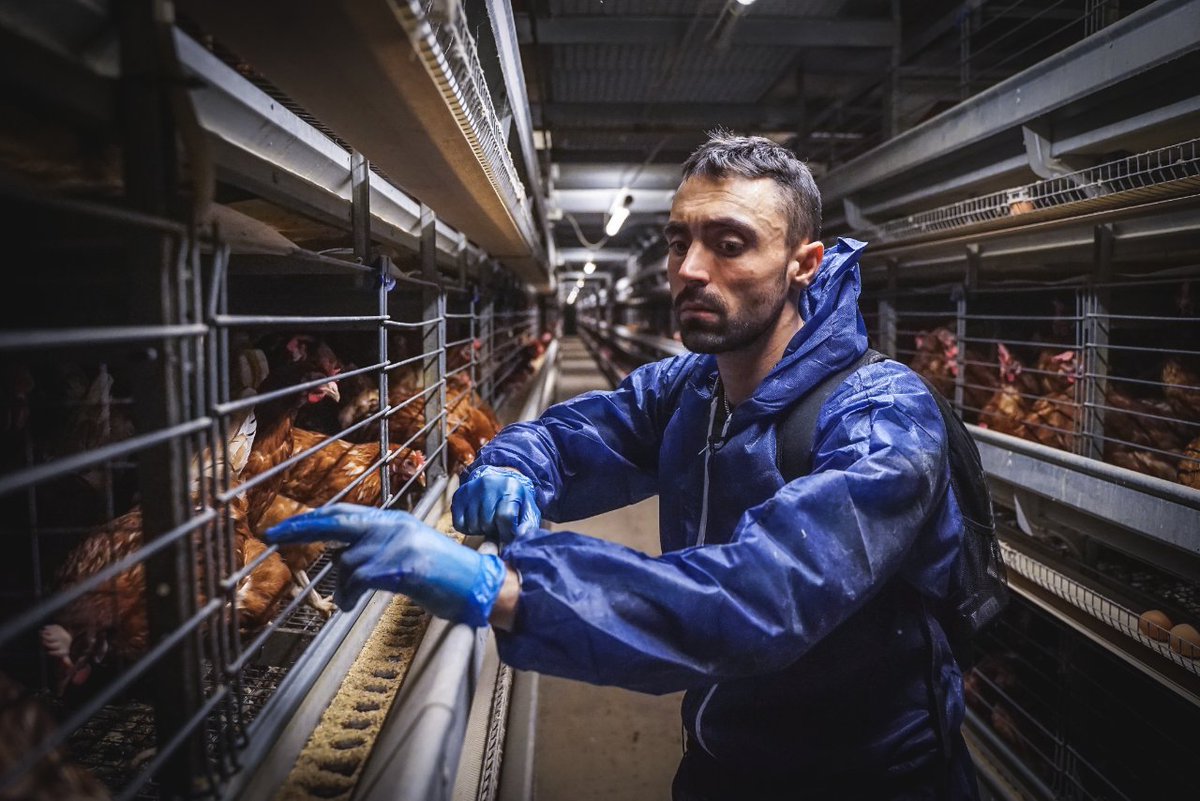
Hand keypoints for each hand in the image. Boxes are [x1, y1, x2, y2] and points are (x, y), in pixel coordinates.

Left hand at [265, 503, 506, 626]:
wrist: (478, 585)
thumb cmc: (444, 574)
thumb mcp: (407, 550)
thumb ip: (375, 546)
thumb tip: (339, 557)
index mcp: (394, 520)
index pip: (345, 512)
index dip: (312, 519)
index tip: (285, 527)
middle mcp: (393, 526)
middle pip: (337, 521)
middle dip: (301, 529)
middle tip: (272, 536)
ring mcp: (398, 544)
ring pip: (346, 562)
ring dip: (342, 586)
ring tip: (353, 599)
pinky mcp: (402, 566)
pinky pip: (359, 579)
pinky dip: (350, 595)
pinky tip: (353, 604)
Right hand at [452, 465, 540, 542]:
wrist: (498, 483)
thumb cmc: (516, 502)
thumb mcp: (528, 511)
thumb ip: (528, 527)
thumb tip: (520, 537)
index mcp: (510, 487)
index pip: (505, 516)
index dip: (507, 533)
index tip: (508, 538)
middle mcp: (489, 485)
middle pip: (487, 523)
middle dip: (494, 531)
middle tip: (498, 526)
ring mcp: (471, 489)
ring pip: (472, 525)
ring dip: (481, 530)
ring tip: (488, 522)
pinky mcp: (459, 495)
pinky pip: (459, 524)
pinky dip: (467, 528)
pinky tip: (477, 521)